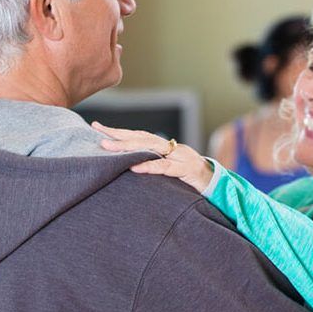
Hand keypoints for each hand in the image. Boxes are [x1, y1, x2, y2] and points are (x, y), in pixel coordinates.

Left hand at [92, 122, 214, 192]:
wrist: (215, 183)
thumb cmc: (188, 178)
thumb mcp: (167, 170)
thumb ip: (151, 164)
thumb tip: (127, 166)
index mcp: (164, 147)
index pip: (137, 135)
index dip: (117, 132)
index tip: (96, 128)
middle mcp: (170, 147)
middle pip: (140, 137)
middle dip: (118, 135)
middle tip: (98, 134)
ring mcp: (178, 157)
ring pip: (150, 148)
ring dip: (128, 147)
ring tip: (108, 147)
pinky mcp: (186, 170)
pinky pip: (166, 167)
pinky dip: (150, 166)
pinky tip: (134, 168)